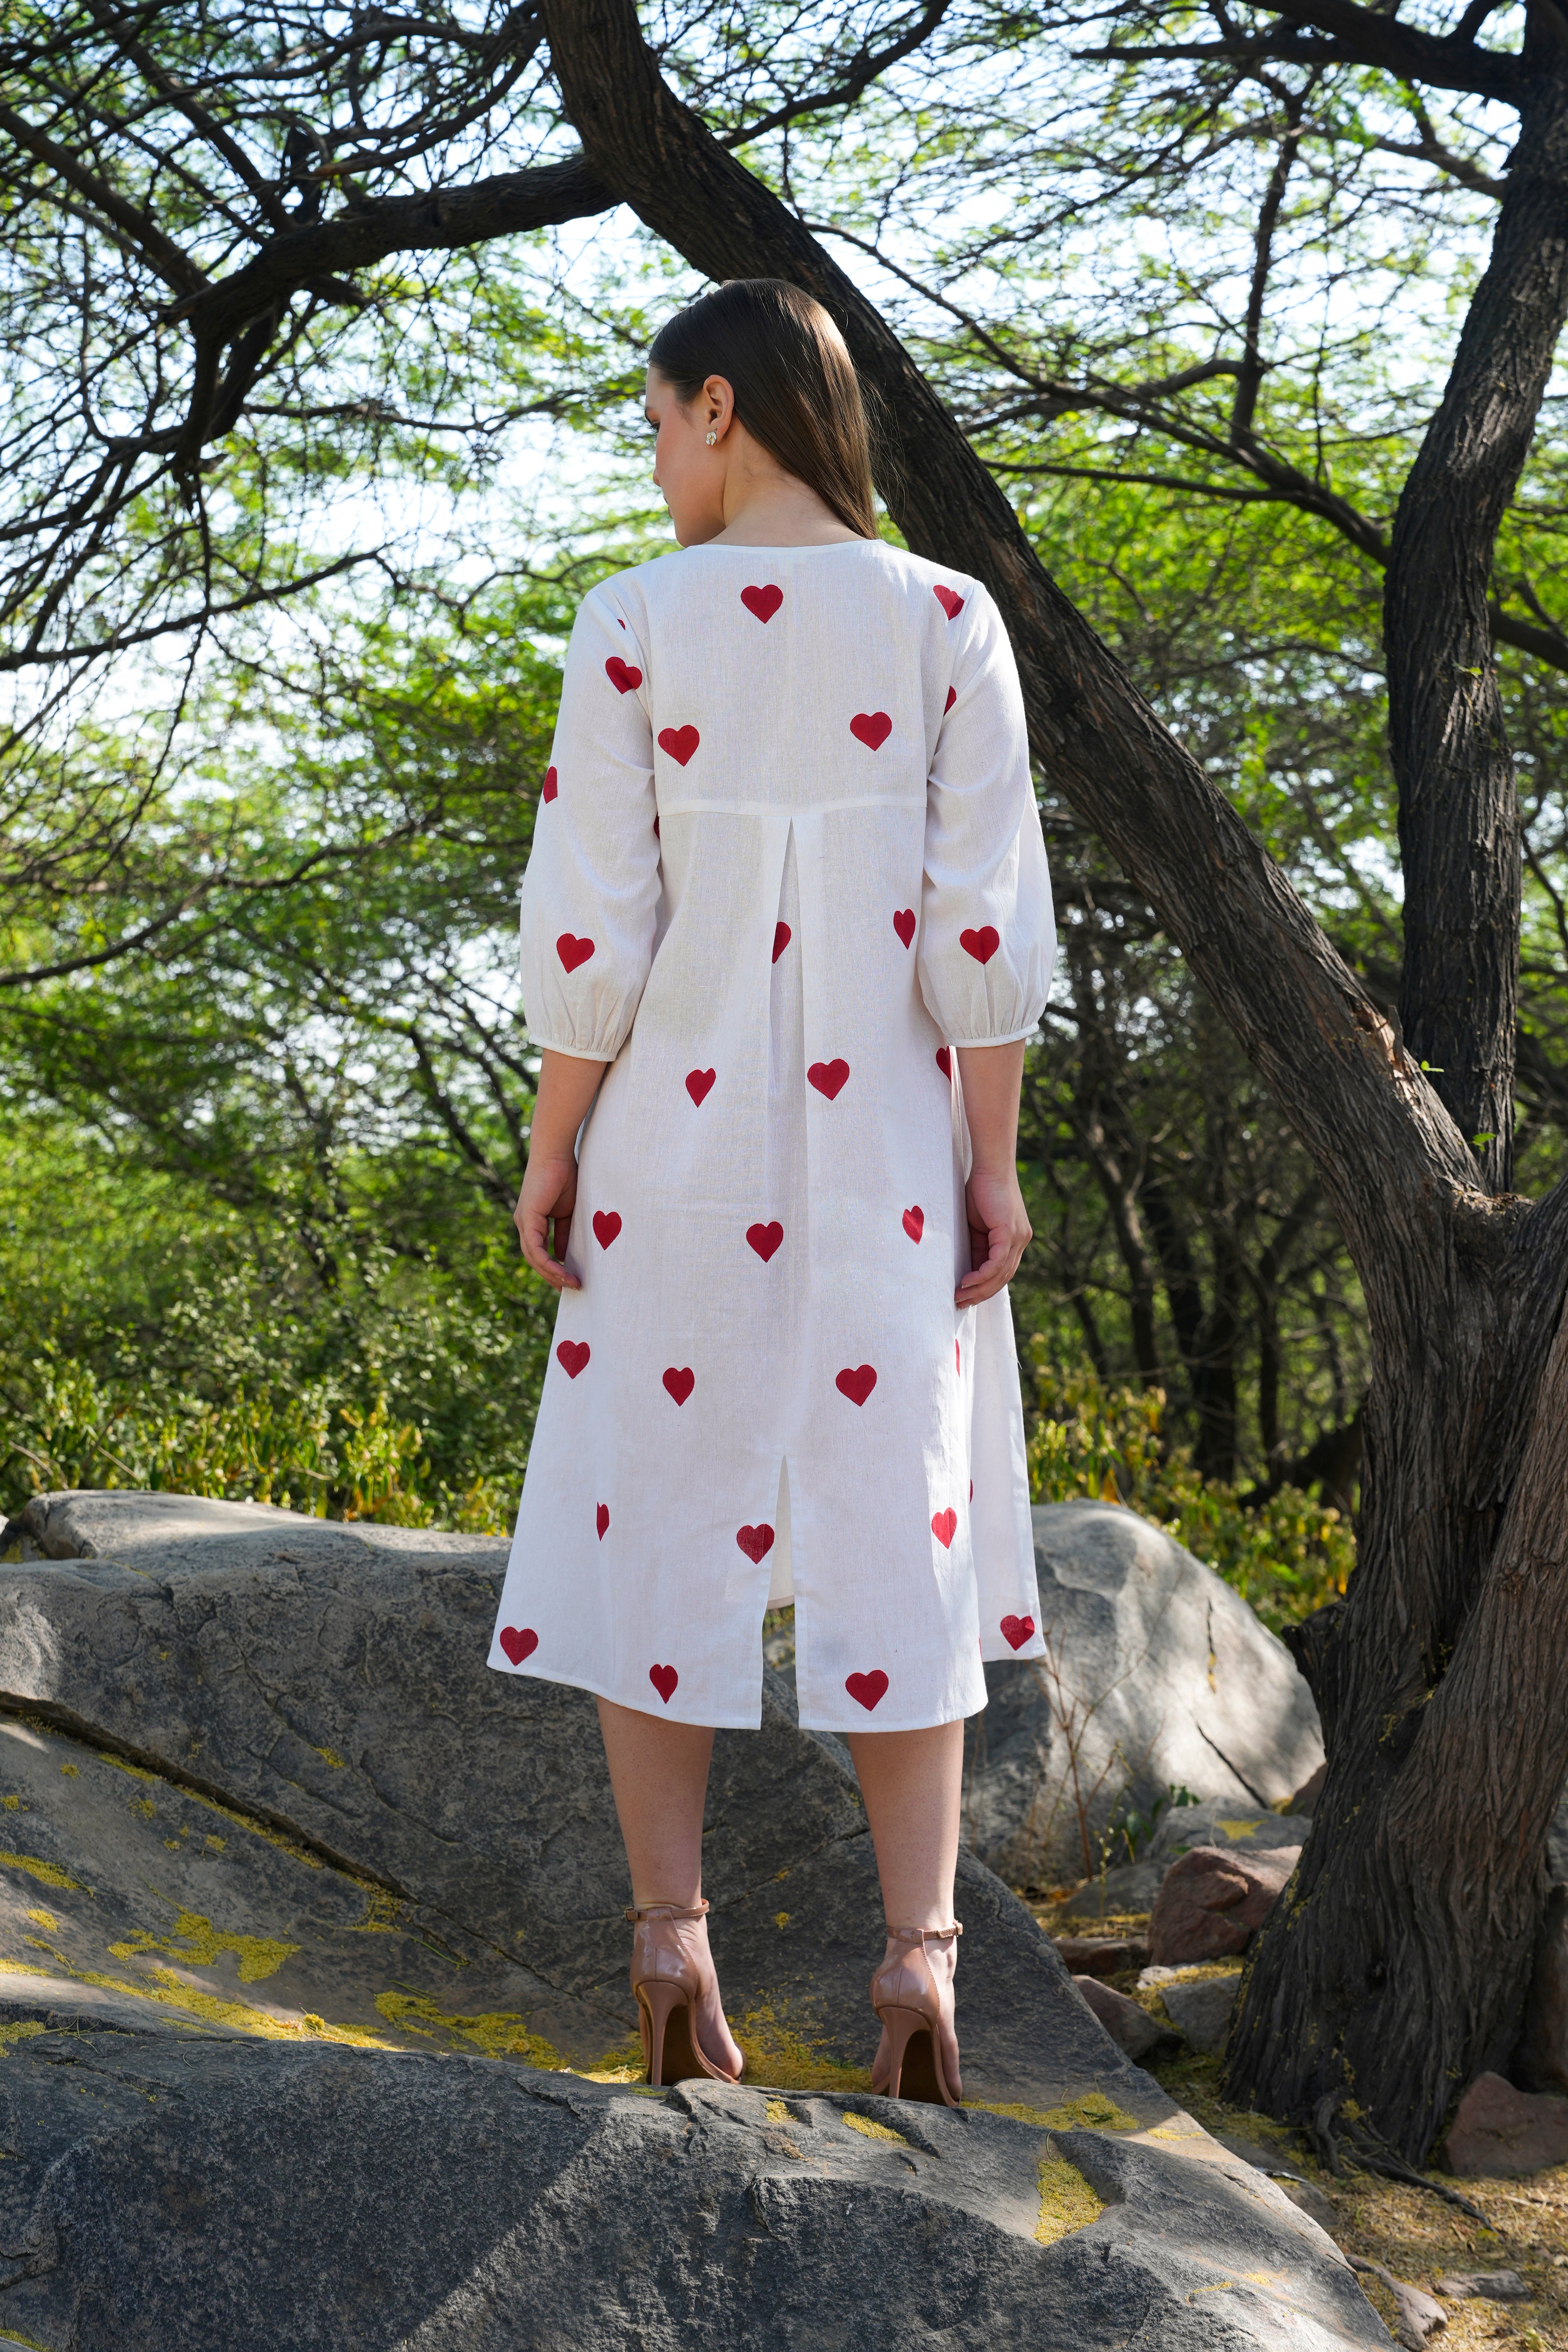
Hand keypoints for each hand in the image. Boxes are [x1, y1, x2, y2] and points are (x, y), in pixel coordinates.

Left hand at [514, 1150, 581, 1289]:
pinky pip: (536, 1249)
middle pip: (534, 1259)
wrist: (556, 1154)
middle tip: (571, 1289)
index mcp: (532, 1221)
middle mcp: (524, 1223)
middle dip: (552, 1277)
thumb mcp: (568, 1212)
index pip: (539, 1252)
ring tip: (572, 1284)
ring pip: (533, 1258)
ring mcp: (523, 1221)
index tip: (569, 1280)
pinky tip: (563, 1273)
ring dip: (552, 1274)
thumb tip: (564, 1255)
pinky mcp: (527, 1219)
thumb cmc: (565, 1176)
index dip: (553, 1268)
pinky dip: (549, 1263)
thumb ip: (565, 1233)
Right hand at [957, 1164, 1030, 1305]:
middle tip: (960, 1304)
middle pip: (1003, 1278)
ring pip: (1000, 1274)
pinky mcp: (1010, 1232)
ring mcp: (1018, 1237)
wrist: (991, 1166)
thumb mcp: (976, 1225)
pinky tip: (967, 1282)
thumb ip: (976, 1245)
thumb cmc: (980, 1190)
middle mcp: (1021, 1241)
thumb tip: (966, 1268)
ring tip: (959, 1297)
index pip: (1001, 1271)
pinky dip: (982, 1275)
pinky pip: (997, 1262)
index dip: (984, 1287)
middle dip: (981, 1294)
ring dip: (979, 1289)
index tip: (966, 1296)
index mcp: (1014, 1239)